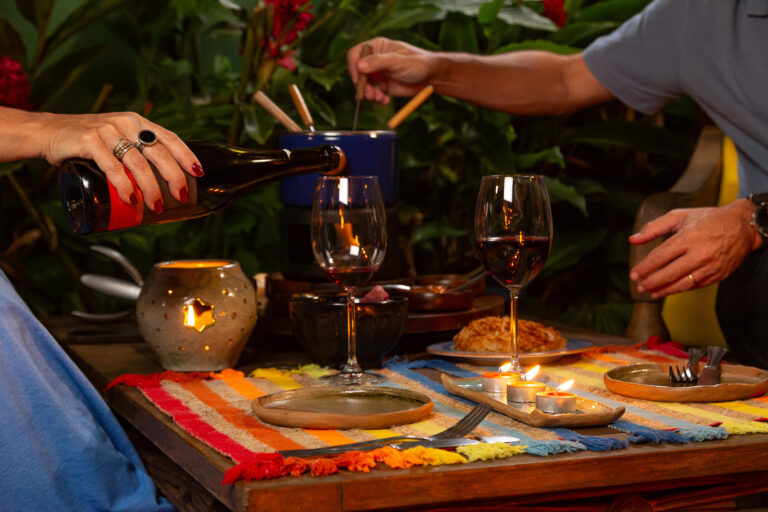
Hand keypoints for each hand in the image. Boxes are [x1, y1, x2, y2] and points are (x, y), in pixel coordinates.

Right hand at [39, 111, 200, 211]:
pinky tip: (131, 199)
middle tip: (181, 197)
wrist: (47, 132)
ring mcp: (106, 131)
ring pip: (137, 162)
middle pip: (158, 152)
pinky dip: (123, 185)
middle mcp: (125, 123)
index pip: (169, 137)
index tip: (198, 172)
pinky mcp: (88, 141)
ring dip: (151, 187)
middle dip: (174, 177)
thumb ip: (136, 152)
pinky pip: (112, 166)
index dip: (186, 155)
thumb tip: (161, 182)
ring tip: (156, 205)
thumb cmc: (87, 142)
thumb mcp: (116, 140)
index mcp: (136, 123)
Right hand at [347, 37, 437, 104]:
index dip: (353, 66)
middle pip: (357, 72)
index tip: (358, 78)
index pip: (355, 54)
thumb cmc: (418, 63)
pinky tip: (386, 100)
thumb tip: (360, 66)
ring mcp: (378, 74)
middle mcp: (374, 60)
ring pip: (364, 86)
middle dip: (362, 85)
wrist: (432, 78)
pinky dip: (377, 99)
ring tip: (380, 98)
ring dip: (369, 94)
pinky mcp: (383, 87)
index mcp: (377, 47)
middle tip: (370, 94)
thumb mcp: (398, 61)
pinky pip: (373, 94)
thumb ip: (379, 62)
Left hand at [629, 199, 761, 297]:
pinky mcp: (718, 275)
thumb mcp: (680, 216)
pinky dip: (679, 289)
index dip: (645, 268)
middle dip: (650, 282)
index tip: (634, 274)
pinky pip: (694, 286)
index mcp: (688, 237)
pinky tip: (668, 290)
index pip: (660, 256)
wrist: (743, 226)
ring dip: (663, 290)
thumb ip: (654, 227)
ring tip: (650, 292)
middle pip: (669, 273)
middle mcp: (699, 253)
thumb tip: (633, 239)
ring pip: (681, 283)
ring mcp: (710, 266)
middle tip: (639, 286)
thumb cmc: (709, 219)